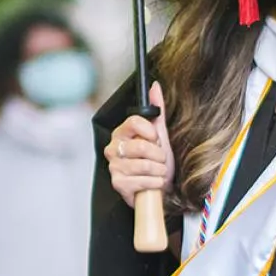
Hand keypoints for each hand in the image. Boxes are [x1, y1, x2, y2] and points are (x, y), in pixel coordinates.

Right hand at [105, 82, 175, 208]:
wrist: (162, 189)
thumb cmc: (158, 162)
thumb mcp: (161, 134)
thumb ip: (157, 109)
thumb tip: (155, 86)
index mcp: (122, 133)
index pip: (133, 121)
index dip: (150, 132)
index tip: (157, 139)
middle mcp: (114, 148)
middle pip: (141, 145)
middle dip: (159, 155)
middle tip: (160, 160)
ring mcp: (114, 167)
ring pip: (144, 165)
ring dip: (159, 170)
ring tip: (159, 172)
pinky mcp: (118, 184)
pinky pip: (142, 180)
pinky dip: (155, 183)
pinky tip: (155, 183)